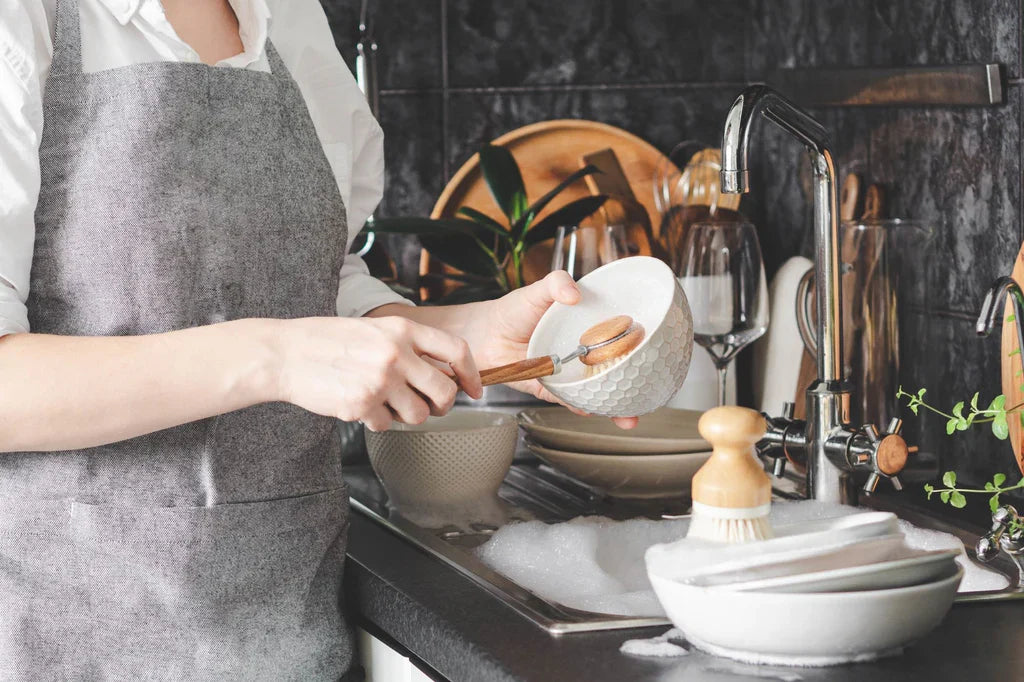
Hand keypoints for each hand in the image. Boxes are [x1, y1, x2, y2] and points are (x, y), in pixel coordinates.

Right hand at [274, 316, 481, 430]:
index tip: (474, 388)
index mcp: (402, 329)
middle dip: (441, 405)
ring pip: (419, 415)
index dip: (471, 373)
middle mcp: (396, 354)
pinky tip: (360, 404)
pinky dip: (377, 421)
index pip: (456, 350)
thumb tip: (443, 373)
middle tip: (428, 405)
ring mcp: (380, 381)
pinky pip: (387, 424)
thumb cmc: (327, 341)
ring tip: (383, 401)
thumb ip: (408, 346)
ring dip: (406, 415)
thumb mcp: (375, 330)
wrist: (285, 354)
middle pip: (445, 392)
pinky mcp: (363, 405)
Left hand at [463, 271, 638, 429]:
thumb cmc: (513, 310)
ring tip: (627, 414)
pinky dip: (578, 406)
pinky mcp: (547, 387)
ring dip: (610, 404)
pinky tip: (590, 410)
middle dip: (632, 383)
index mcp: (584, 328)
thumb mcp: (537, 290)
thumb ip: (556, 283)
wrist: (482, 333)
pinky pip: (566, 399)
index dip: (636, 346)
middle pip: (612, 369)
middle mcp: (579, 352)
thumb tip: (574, 293)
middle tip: (648, 392)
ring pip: (593, 390)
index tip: (654, 354)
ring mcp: (565, 371)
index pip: (616, 337)